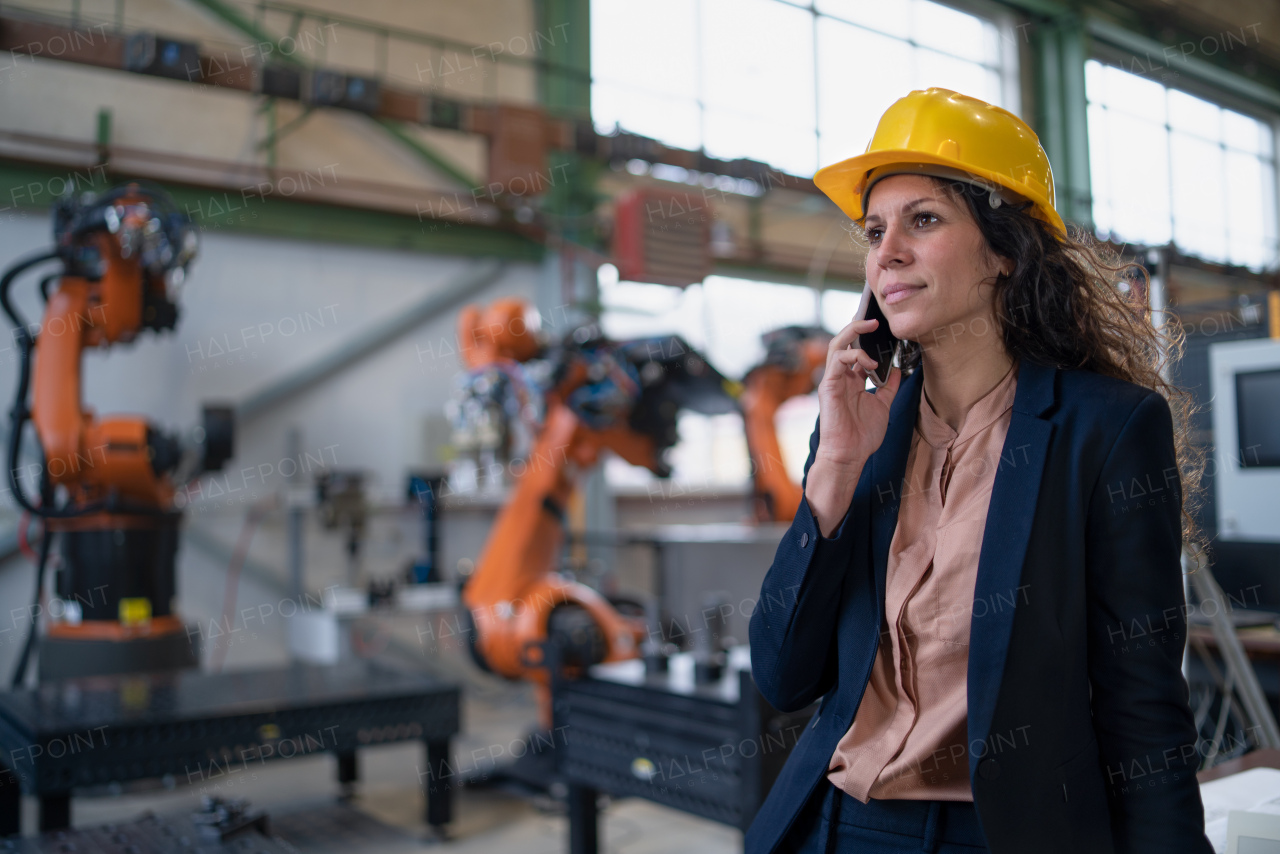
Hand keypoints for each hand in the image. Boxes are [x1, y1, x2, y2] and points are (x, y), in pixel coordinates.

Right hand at [804, 317, 901, 535]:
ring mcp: (833, 380)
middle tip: (875, 318)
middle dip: (857, 325)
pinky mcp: (828, 387)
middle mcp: (841, 377)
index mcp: (852, 380)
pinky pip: (836, 361)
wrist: (850, 456)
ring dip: (853, 332)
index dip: (865, 335)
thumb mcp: (883, 405)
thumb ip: (889, 386)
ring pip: (836, 345)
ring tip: (871, 326)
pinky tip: (870, 362)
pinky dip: (853, 355)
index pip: (856, 349)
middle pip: (843, 341)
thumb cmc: (863, 435)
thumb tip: (898, 368)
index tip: (881, 324)